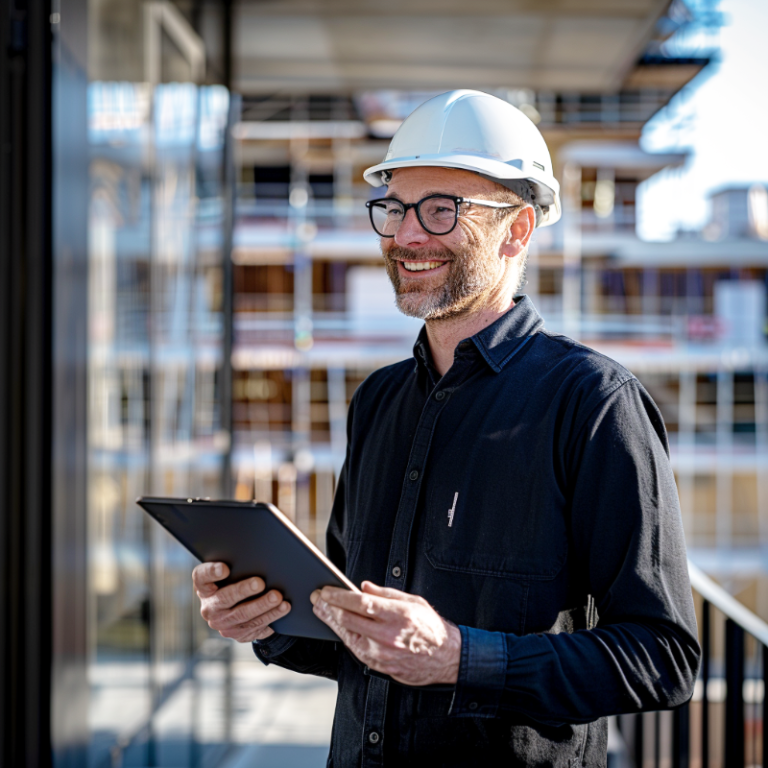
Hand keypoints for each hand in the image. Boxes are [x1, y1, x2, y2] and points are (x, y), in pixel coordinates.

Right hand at [193, 562, 290, 641]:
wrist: (236, 609)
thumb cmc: (234, 582)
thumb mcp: (230, 572)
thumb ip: (236, 564)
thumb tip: (257, 554)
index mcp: (204, 587)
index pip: (202, 577)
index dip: (212, 572)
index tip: (225, 568)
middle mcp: (210, 608)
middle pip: (226, 598)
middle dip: (244, 590)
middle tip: (261, 583)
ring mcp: (223, 624)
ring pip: (244, 616)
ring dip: (263, 607)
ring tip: (278, 598)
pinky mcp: (238, 635)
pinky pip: (256, 628)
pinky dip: (271, 618)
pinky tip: (282, 609)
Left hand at [310, 581, 460, 685]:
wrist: (447, 659)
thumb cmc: (431, 627)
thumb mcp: (413, 601)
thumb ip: (386, 594)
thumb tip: (363, 587)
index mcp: (397, 615)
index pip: (360, 603)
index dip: (339, 596)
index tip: (326, 590)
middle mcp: (387, 635)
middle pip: (348, 620)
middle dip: (328, 608)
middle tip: (316, 598)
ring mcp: (381, 654)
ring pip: (347, 636)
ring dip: (331, 622)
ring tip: (321, 611)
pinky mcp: (379, 666)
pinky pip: (355, 649)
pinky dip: (344, 636)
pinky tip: (337, 627)